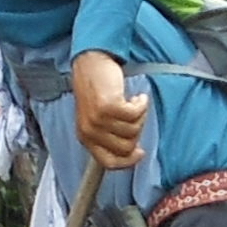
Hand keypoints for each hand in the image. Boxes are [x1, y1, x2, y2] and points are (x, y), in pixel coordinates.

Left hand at [70, 50, 147, 170]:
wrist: (91, 63)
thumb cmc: (96, 89)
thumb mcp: (96, 119)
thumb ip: (108, 136)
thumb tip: (133, 152)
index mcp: (85, 138)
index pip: (109, 163)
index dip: (128, 161)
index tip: (140, 152)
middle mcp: (90, 131)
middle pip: (125, 148)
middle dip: (137, 132)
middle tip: (136, 116)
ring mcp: (98, 119)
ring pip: (133, 131)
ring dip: (140, 115)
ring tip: (135, 102)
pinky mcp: (108, 106)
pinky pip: (136, 114)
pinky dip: (141, 105)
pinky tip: (138, 97)